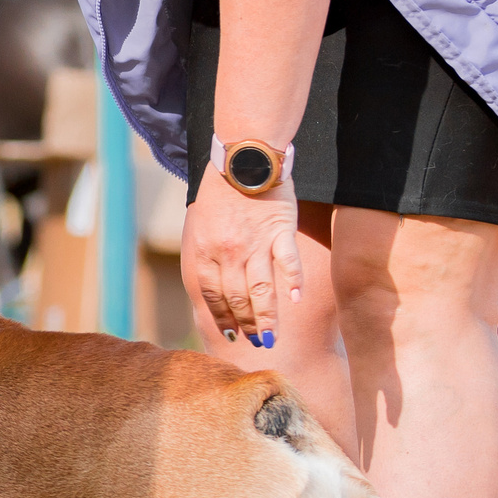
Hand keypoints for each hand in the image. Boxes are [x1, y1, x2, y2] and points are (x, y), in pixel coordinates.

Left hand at [182, 169, 303, 347]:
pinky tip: (297, 301)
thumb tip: (213, 285)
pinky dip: (294, 283)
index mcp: (206, 250)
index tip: (231, 334)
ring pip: (262, 290)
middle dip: (246, 324)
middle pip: (237, 299)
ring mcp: (255, 243)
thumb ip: (208, 253)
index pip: (213, 295)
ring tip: (271, 336)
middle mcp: (228, 252)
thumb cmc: (221, 189)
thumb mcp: (201, 223)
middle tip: (257, 342)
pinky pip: (288, 263)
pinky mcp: (280, 230)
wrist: (242, 156)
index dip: (222, 318)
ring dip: (266, 317)